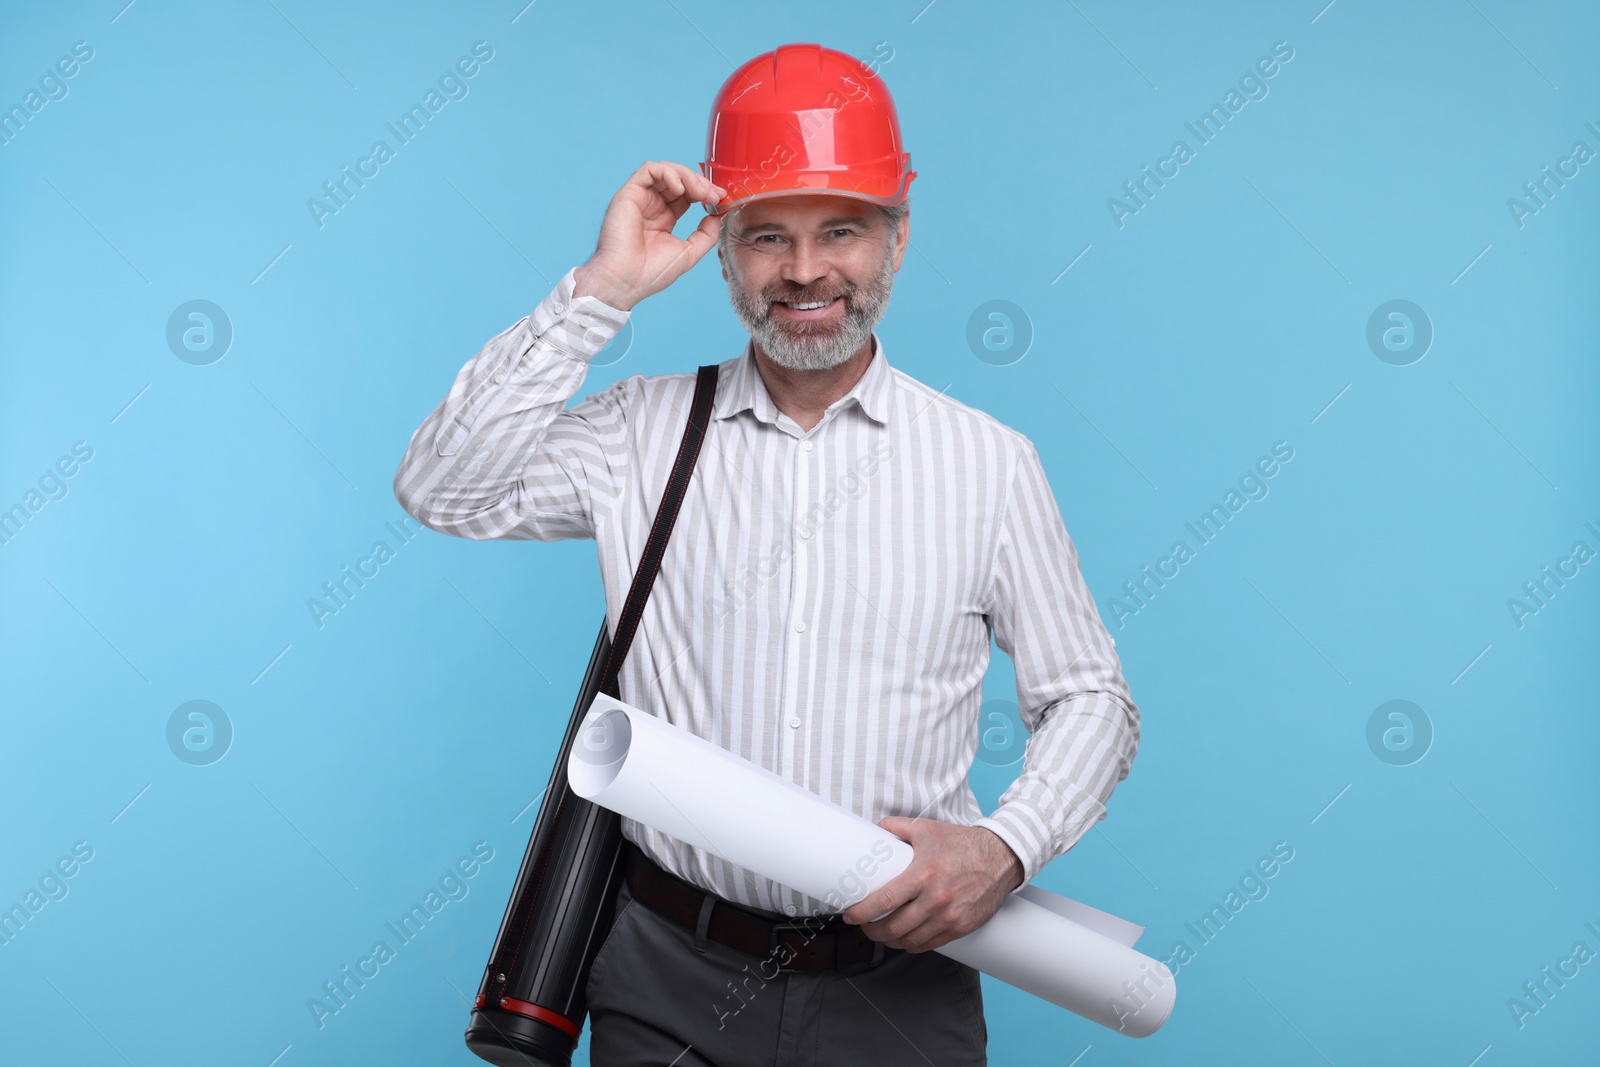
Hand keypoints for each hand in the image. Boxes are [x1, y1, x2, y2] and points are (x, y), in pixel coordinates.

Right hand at [571, 161, 725, 310]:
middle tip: (714, 195)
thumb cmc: (651, 273)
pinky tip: (680, 188)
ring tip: (700, 192)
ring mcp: (640, 198)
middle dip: (700, 183)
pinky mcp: (628, 193)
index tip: (721, 199)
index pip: (687, 194)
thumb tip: (719, 216)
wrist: (626, 280)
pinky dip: (668, 173)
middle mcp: (651, 206)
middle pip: (679, 180)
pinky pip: (649, 169)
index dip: (705, 192)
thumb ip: (706, 234)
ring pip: (666, 171)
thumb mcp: (689, 252)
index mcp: (664, 218)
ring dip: (688, 176)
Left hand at [842, 818, 1023, 952]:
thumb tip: (876, 829)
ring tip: (881, 934)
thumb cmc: (963, 844)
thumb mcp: (926, 830)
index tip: (851, 915)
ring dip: (891, 941)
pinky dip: (913, 945)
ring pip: (910, 940)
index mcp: (924, 874)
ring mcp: (949, 916)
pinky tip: (905, 939)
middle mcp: (936, 899)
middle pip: (894, 927)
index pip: (885, 901)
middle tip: (864, 926)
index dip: (863, 912)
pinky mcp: (961, 927)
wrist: (1000, 858)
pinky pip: (930, 944)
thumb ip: (897, 828)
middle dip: (872, 931)